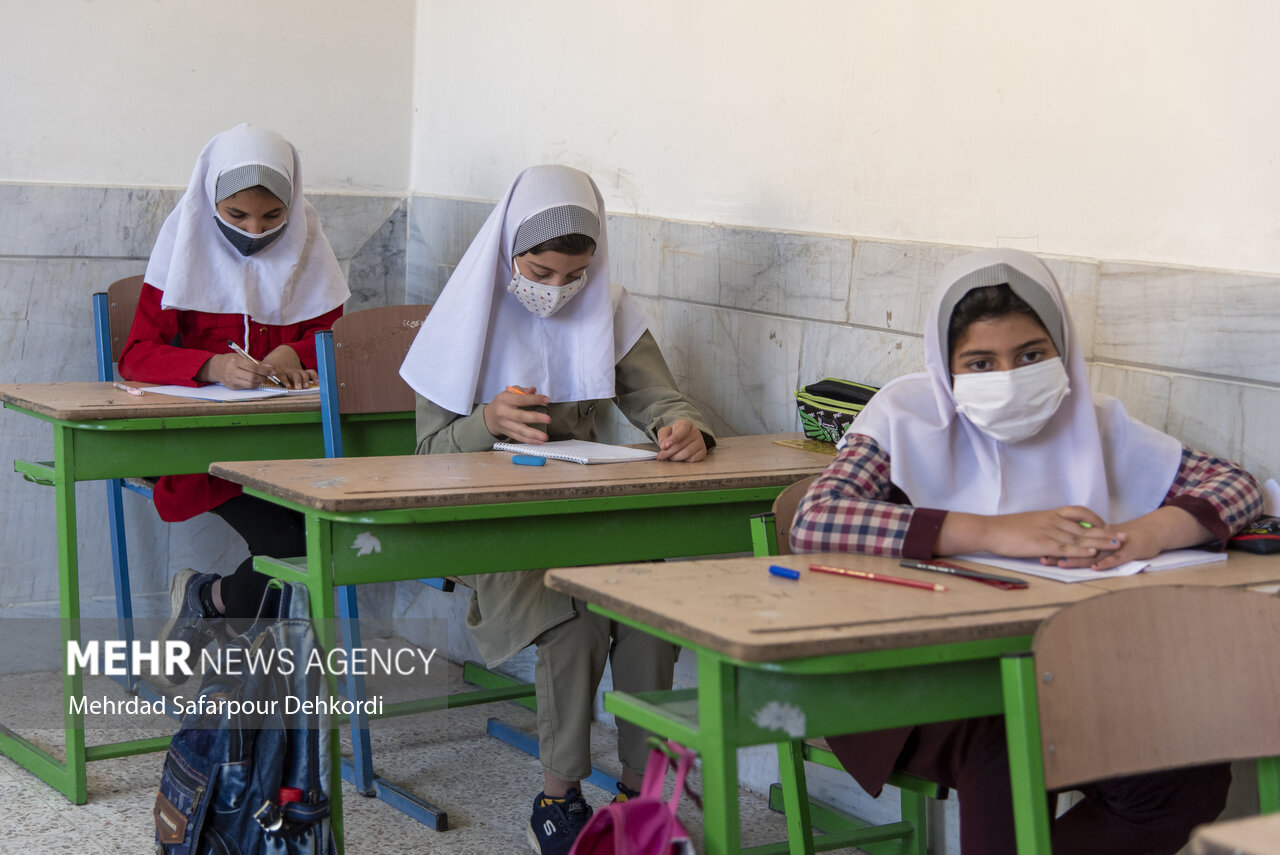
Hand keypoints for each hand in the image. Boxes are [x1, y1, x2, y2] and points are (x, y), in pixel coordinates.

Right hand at [197, 353, 280, 389]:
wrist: (216, 367)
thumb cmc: (231, 360)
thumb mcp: (242, 356)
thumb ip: (256, 362)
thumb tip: (271, 368)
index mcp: (235, 361)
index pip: (253, 367)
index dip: (265, 370)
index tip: (273, 371)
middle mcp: (232, 372)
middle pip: (253, 377)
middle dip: (264, 377)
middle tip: (268, 375)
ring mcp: (231, 381)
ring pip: (251, 384)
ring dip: (260, 381)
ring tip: (262, 377)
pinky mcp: (232, 387)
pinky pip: (247, 387)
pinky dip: (254, 384)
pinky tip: (255, 380)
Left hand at [261, 346, 315, 389]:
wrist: (283, 353)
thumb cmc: (271, 362)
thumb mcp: (263, 364)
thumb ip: (259, 370)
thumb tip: (253, 378)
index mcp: (279, 368)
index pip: (281, 374)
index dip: (284, 379)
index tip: (287, 385)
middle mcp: (289, 370)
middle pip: (294, 375)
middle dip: (297, 381)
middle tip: (298, 387)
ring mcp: (296, 370)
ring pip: (302, 374)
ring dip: (304, 380)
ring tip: (306, 387)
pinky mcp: (302, 371)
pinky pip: (310, 372)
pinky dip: (314, 377)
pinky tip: (316, 382)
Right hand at [483, 386, 551, 442]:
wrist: (489, 417)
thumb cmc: (502, 403)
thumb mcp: (509, 393)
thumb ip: (522, 391)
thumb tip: (533, 391)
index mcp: (504, 400)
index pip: (521, 399)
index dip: (534, 399)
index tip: (546, 400)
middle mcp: (503, 412)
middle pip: (520, 416)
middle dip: (535, 418)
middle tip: (547, 419)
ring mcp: (505, 424)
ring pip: (520, 430)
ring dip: (533, 434)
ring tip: (544, 436)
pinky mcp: (507, 433)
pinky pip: (519, 438)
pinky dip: (529, 440)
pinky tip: (538, 441)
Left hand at [656, 419, 707, 461]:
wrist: (685, 437)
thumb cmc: (674, 434)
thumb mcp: (666, 431)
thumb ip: (663, 437)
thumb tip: (664, 446)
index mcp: (686, 424)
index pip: (681, 431)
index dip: (672, 439)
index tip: (664, 446)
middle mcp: (695, 432)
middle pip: (681, 445)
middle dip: (669, 452)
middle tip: (661, 456)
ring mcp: (700, 442)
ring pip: (687, 453)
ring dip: (675, 457)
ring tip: (670, 457)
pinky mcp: (703, 451)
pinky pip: (693, 459)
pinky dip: (684, 460)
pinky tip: (680, 457)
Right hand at [940, 505, 1121, 560]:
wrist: (990, 530)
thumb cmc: (1005, 529)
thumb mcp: (1028, 523)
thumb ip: (1043, 527)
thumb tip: (1051, 534)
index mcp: (1049, 514)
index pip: (1079, 513)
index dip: (1095, 519)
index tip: (1107, 525)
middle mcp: (1053, 521)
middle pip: (1085, 527)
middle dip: (1106, 532)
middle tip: (1124, 536)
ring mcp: (1049, 533)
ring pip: (1080, 538)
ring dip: (1100, 542)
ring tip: (1117, 545)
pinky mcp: (1043, 545)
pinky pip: (1066, 548)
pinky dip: (1081, 551)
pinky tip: (1093, 554)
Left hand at [1054, 506, 1210, 570]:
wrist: (1153, 531)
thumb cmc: (1124, 537)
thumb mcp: (1102, 538)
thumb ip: (1085, 541)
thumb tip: (1062, 547)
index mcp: (1093, 535)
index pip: (1069, 540)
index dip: (1053, 545)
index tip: (1037, 549)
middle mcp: (1102, 539)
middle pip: (1077, 546)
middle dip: (1059, 552)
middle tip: (1042, 558)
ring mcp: (1115, 544)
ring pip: (1094, 551)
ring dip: (1078, 558)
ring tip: (1062, 564)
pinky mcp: (1130, 550)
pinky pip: (1116, 557)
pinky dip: (1105, 562)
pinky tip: (1094, 567)